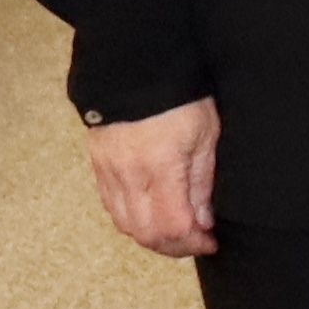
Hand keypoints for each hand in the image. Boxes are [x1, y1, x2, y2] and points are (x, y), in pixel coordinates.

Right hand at [83, 98, 219, 256]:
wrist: (135, 62)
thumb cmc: (178, 93)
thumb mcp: (204, 133)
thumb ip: (201, 181)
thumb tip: (202, 219)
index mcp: (161, 166)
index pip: (174, 228)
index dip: (194, 243)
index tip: (210, 240)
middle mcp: (130, 174)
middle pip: (146, 235)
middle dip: (174, 246)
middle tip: (194, 239)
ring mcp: (109, 170)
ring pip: (125, 225)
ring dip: (151, 235)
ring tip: (173, 226)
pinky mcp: (97, 163)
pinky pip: (110, 206)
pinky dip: (131, 218)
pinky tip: (149, 209)